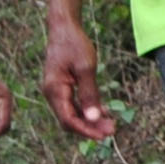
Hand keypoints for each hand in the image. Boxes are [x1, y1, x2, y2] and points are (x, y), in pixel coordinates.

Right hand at [41, 11, 112, 140]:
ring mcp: (56, 90)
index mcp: (54, 89)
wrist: (64, 27)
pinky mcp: (62, 86)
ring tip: (111, 124)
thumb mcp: (86, 68)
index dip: (85, 130)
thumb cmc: (74, 44)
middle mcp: (51, 92)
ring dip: (90, 120)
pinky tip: (103, 112)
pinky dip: (87, 110)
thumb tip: (93, 118)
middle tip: (112, 131)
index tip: (104, 136)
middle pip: (69, 119)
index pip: (68, 119)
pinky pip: (73, 104)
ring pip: (72, 113)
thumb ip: (89, 94)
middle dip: (89, 127)